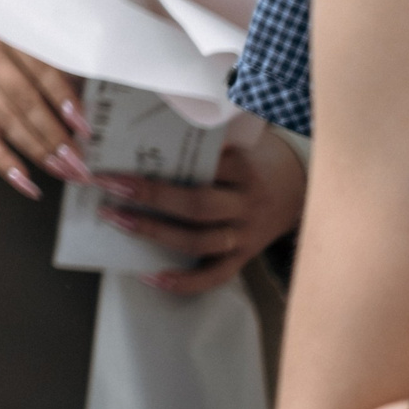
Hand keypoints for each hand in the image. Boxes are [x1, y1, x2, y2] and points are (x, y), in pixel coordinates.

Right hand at [0, 0, 88, 197]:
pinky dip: (4, 162)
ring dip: (37, 151)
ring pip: (5, 123)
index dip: (64, 101)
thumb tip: (84, 105)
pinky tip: (26, 182)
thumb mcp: (23, 32)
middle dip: (54, 137)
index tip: (85, 128)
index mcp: (8, 36)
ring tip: (64, 172)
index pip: (41, 73)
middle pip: (23, 102)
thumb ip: (51, 60)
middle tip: (80, 163)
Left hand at [99, 125, 305, 294]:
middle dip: (150, 195)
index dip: (164, 156)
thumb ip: (206, 139)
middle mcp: (245, 205)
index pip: (203, 162)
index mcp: (243, 170)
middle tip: (107, 183)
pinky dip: (182, 282)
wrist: (301, 190)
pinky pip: (214, 277)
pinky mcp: (243, 259)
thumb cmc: (254, 161)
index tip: (124, 149)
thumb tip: (152, 126)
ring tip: (115, 219)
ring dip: (154, 232)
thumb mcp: (239, 143)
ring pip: (199, 241)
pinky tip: (149, 277)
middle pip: (197, 204)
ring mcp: (245, 236)